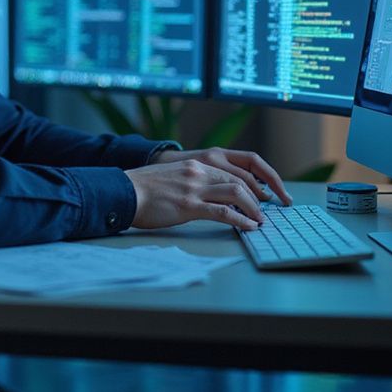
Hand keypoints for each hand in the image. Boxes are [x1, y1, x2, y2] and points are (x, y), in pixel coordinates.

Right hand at [126, 158, 268, 230]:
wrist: (124, 192)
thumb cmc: (144, 189)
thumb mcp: (173, 177)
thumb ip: (193, 182)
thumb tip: (211, 196)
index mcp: (195, 164)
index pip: (234, 170)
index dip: (252, 183)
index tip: (261, 195)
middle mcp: (198, 172)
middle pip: (240, 180)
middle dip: (258, 196)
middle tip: (266, 209)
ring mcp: (194, 188)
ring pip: (237, 192)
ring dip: (253, 208)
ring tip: (260, 220)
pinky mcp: (189, 205)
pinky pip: (223, 212)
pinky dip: (241, 220)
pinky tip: (248, 227)